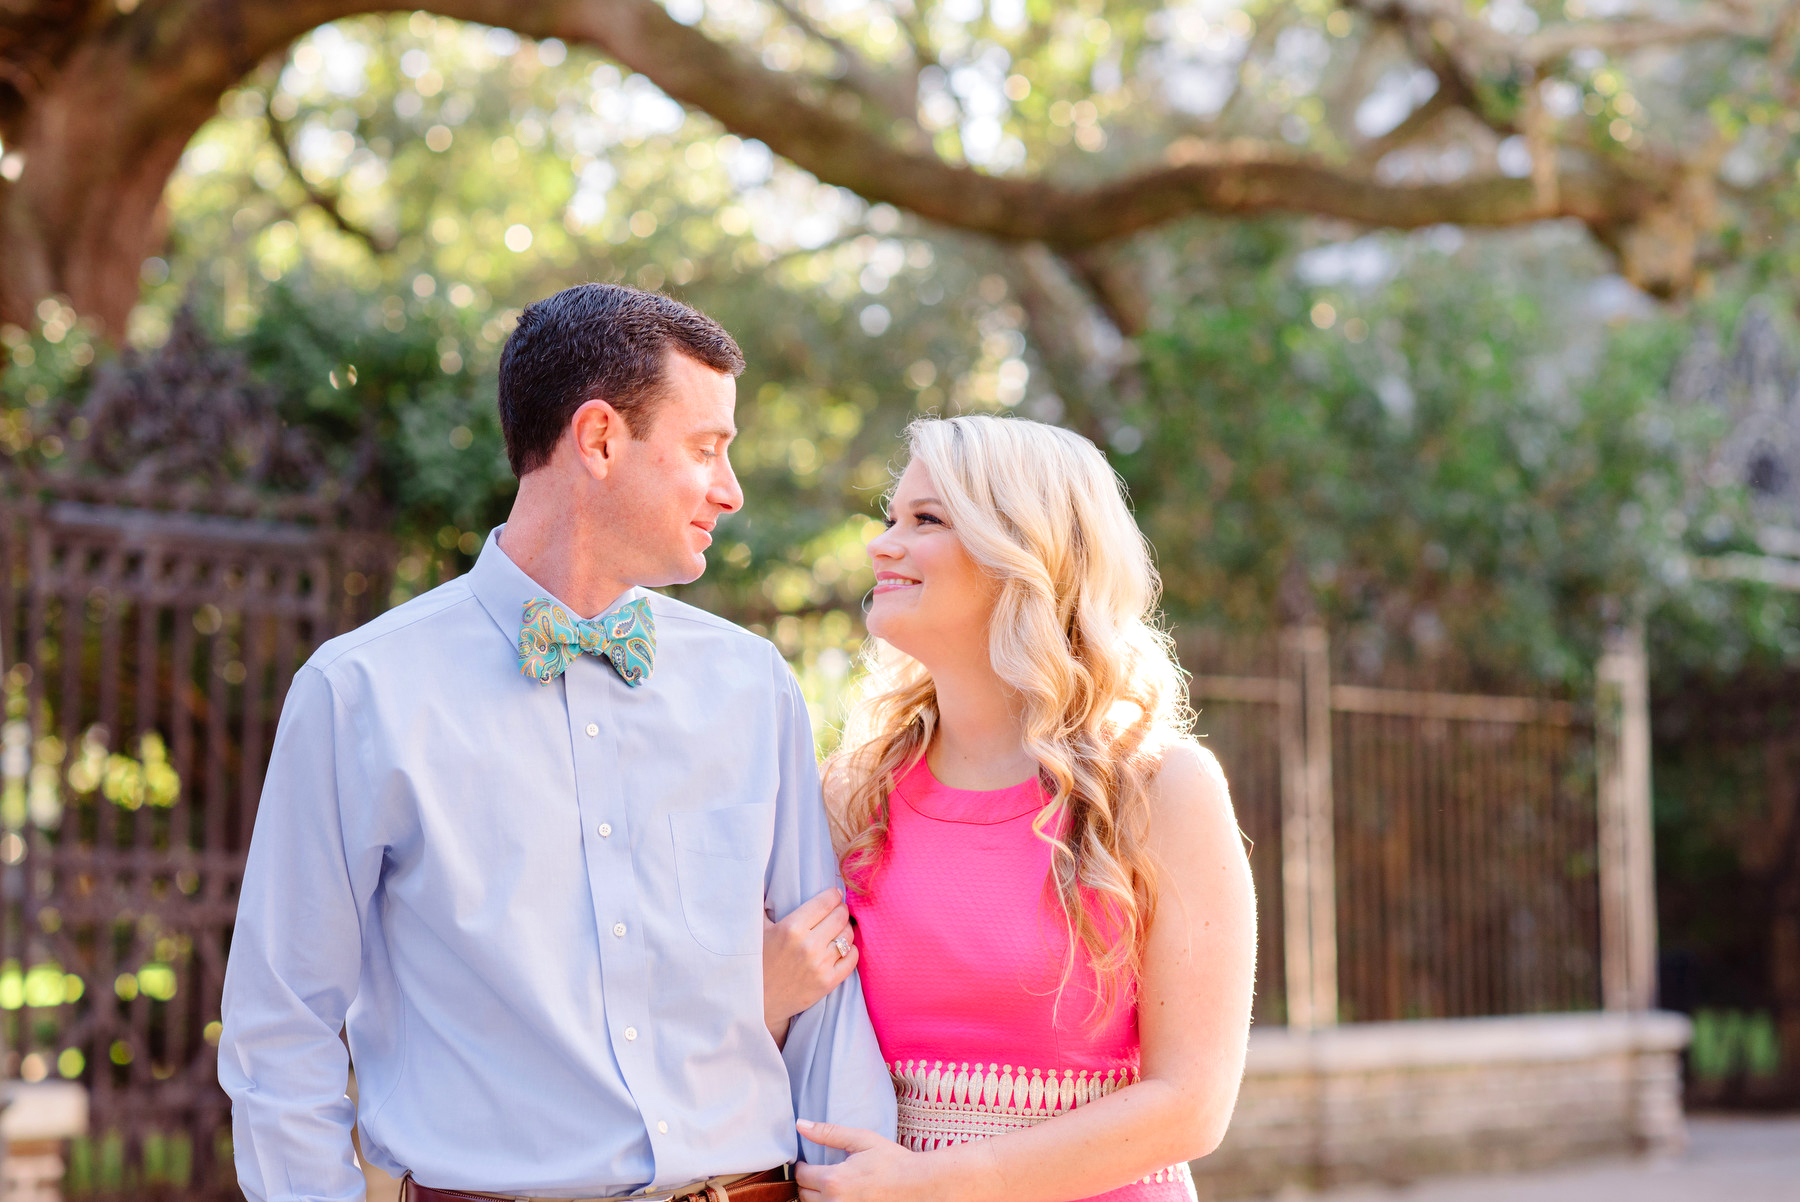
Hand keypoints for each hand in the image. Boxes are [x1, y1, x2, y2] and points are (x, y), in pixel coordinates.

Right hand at [763, 888, 857, 1043]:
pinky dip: (851, 950)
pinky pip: (852, 959)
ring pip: (848, 935)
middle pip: (841, 916)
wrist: (757, 1003)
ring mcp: (820, 965)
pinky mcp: (828, 983)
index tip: (833, 895)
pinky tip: (841, 948)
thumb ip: (763, 904)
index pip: (826, 901)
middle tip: (836, 912)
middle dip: (840, 910)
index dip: (833, 895)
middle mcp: (808, 945)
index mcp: (791, 928)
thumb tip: (758, 878)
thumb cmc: (756, 962)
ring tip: (838, 930)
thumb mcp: (756, 930)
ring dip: (846, 930)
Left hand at [794, 1120, 919, 1201]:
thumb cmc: (892, 1161)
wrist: (919, 1185)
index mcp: (834, 1180)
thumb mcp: (861, 1140)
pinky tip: (843, 1195)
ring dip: (817, 1196)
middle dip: (808, 1182)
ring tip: (833, 1184)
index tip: (808, 1161)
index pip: (800, 1175)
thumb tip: (800, 1125)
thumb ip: (828, 1133)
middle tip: (821, 1171)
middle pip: (804, 1194)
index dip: (802, 1165)